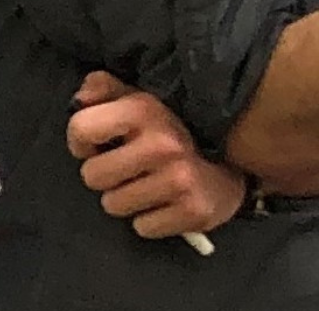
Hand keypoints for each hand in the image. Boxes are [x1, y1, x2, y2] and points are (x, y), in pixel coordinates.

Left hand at [67, 71, 245, 239]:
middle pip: (92, 176)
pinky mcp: (193, 210)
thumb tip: (79, 98)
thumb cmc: (178, 123)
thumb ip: (108, 90)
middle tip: (129, 165)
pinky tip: (167, 200)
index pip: (81, 128)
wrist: (239, 153)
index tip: (99, 143)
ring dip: (127, 198)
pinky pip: (142, 227)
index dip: (82, 139)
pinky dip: (151, 218)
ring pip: (114, 205)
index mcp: (145, 108)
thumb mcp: (144, 96)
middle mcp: (161, 143)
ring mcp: (179, 179)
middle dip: (106, 174)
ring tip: (149, 182)